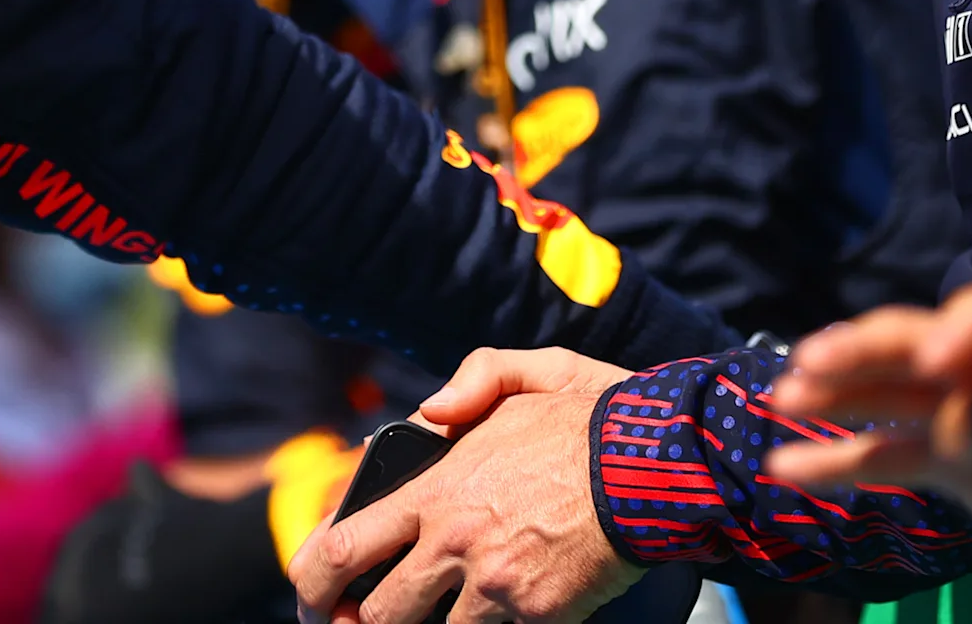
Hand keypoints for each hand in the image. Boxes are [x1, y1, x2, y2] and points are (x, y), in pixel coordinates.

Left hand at [288, 347, 639, 623]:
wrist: (659, 465)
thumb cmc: (597, 419)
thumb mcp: (533, 372)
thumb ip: (474, 378)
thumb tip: (432, 406)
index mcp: (438, 489)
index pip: (342, 547)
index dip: (312, 585)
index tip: (313, 600)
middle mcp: (455, 543)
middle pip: (379, 613)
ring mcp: (496, 587)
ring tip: (445, 613)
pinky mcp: (540, 616)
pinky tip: (514, 609)